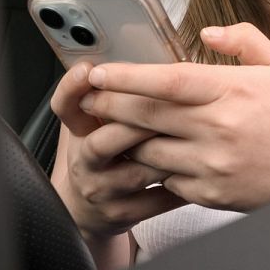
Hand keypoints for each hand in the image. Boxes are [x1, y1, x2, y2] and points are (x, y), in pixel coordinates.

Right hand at [49, 63, 186, 240]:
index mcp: (80, 131)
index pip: (66, 105)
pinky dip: (182, 186)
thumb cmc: (105, 154)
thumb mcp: (95, 120)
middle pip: (102, 141)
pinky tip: (204, 171)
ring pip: (135, 171)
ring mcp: (104, 190)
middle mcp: (86, 161)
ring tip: (196, 138)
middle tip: (168, 105)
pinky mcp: (124, 214)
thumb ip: (113, 91)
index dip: (73, 87)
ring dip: (166, 154)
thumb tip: (140, 55)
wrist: (90, 209)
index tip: (89, 70)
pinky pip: (157, 200)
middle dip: (135, 122)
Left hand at [77, 23, 269, 211]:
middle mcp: (220, 128)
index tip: (98, 72)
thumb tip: (206, 33)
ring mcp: (213, 164)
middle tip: (90, 97)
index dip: (126, 76)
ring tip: (112, 125)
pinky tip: (149, 153)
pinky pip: (165, 178)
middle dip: (109, 105)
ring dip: (126, 137)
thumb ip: (243, 40)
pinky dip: (152, 165)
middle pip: (147, 115)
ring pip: (148, 150)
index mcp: (234, 91)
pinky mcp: (209, 192)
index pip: (168, 80)